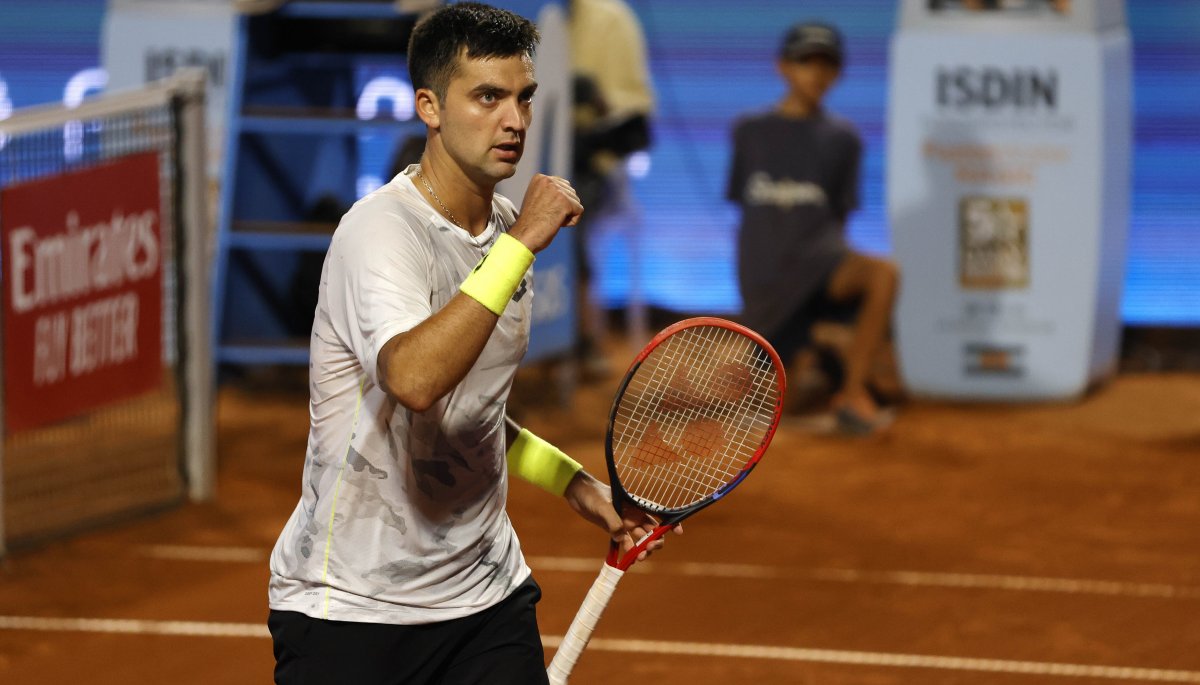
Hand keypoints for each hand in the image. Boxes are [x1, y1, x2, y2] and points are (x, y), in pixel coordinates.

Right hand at [509, 174, 583, 253]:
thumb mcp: (538, 199)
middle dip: (564, 208)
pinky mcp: (565, 202)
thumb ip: (551, 192)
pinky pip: (580, 211)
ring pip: (576, 202)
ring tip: (550, 219)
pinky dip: (572, 221)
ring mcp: (557, 190)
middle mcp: (548, 180)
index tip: (544, 210)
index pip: (563, 186)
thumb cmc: (530, 223)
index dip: (557, 202)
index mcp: (540, 178)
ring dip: (567, 214)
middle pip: (571, 193)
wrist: (524, 236)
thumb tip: (568, 189)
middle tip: (547, 216)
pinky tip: (557, 223)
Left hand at [563, 471, 681, 562]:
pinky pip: (625, 543)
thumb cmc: (592, 493)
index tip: (678, 532)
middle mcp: (633, 515)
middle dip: (655, 542)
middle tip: (648, 550)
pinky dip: (628, 551)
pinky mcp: (613, 530)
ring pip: (640, 539)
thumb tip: (621, 538)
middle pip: (652, 531)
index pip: (658, 513)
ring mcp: (624, 523)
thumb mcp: (603, 506)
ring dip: (642, 549)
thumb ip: (613, 522)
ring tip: (638, 558)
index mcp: (636, 505)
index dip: (670, 523)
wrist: (577, 493)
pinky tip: (628, 560)